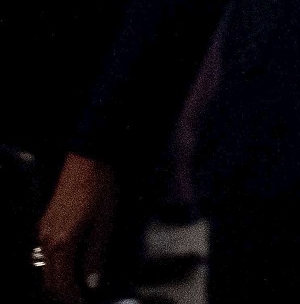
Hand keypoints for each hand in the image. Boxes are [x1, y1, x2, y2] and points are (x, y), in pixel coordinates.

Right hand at [36, 154, 118, 303]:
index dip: (73, 298)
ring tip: (75, 288)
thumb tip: (92, 283)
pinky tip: (68, 267)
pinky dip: (54, 266)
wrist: (88, 161)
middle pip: (50, 280)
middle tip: (79, 299)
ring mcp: (43, 232)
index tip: (83, 303)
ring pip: (45, 268)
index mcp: (62, 244)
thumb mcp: (104, 225)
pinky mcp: (45, 224)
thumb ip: (96, 257)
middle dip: (63, 294)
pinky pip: (44, 254)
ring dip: (57, 281)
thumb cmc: (100, 190)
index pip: (62, 284)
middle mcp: (47, 240)